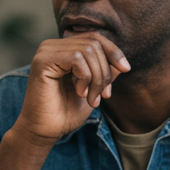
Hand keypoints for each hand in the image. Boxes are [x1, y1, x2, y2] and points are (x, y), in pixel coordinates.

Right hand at [15, 34, 130, 144]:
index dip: (113, 51)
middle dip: (105, 72)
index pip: (94, 38)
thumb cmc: (66, 112)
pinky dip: (85, 77)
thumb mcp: (93, 89)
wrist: (46, 131)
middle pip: (94, 44)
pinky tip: (79, 93)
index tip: (126, 69)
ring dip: (97, 78)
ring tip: (92, 99)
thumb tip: (122, 62)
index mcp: (62, 49)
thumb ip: (104, 72)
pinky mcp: (43, 61)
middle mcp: (52, 45)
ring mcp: (45, 51)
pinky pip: (76, 58)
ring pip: (88, 51)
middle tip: (103, 96)